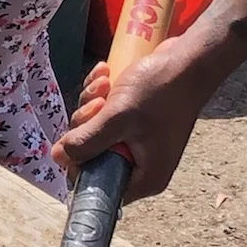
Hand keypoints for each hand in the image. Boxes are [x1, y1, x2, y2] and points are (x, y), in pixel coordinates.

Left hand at [51, 36, 216, 201]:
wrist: (188, 59)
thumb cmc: (161, 89)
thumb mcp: (118, 117)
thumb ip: (87, 141)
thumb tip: (58, 158)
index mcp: (144, 177)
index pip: (99, 187)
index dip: (81, 165)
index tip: (77, 138)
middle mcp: (143, 165)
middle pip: (94, 156)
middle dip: (89, 125)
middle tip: (100, 104)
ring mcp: (141, 143)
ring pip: (97, 131)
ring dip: (93, 104)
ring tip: (106, 84)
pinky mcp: (137, 122)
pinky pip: (107, 115)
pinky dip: (102, 95)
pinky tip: (107, 75)